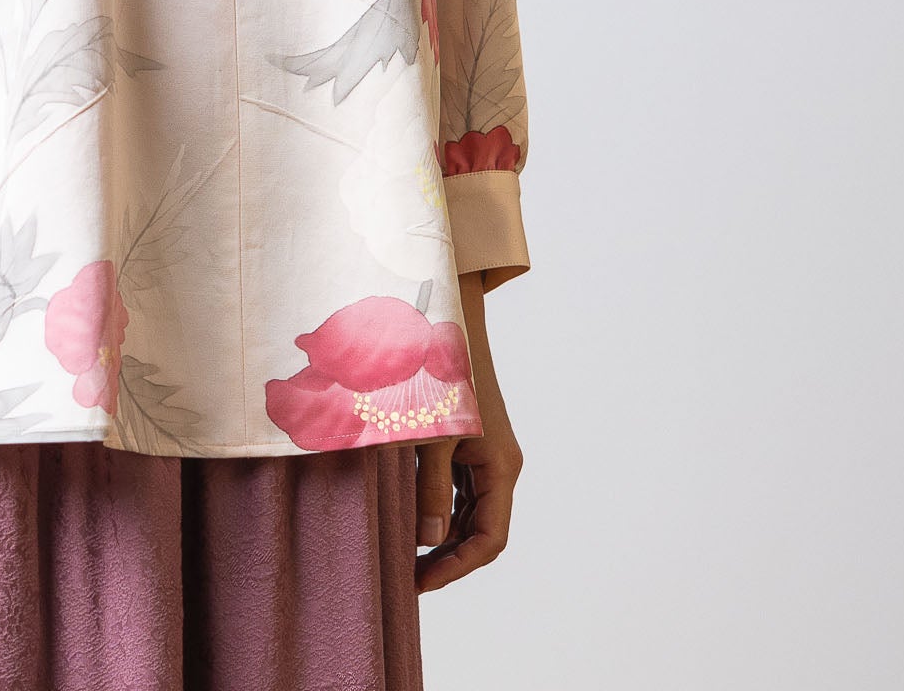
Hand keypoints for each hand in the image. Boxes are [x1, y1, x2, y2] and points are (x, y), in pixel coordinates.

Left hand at [414, 269, 521, 593]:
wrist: (445, 318)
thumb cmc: (439, 372)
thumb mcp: (432, 435)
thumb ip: (430, 490)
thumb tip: (427, 542)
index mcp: (500, 467)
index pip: (488, 539)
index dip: (456, 568)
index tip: (419, 583)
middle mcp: (498, 465)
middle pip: (480, 531)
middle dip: (447, 558)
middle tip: (406, 576)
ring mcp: (484, 454)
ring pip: (467, 512)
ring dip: (441, 535)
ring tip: (403, 553)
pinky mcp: (468, 442)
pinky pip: (456, 489)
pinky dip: (435, 507)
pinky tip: (408, 515)